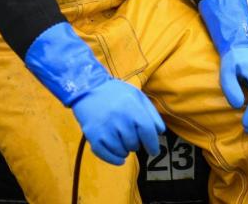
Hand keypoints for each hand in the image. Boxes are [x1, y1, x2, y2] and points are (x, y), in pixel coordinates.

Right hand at [24, 22, 164, 164]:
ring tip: (122, 140)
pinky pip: (107, 156)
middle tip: (131, 135)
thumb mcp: (137, 96)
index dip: (153, 144)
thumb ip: (151, 113)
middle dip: (136, 143)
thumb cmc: (116, 93)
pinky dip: (115, 159)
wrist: (87, 89)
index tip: (153, 150)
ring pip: (122, 151)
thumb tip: (159, 132)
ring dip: (125, 150)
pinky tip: (119, 156)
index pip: (147, 132)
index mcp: (131, 107)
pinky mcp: (93, 136)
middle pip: (135, 144)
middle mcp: (118, 118)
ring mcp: (104, 128)